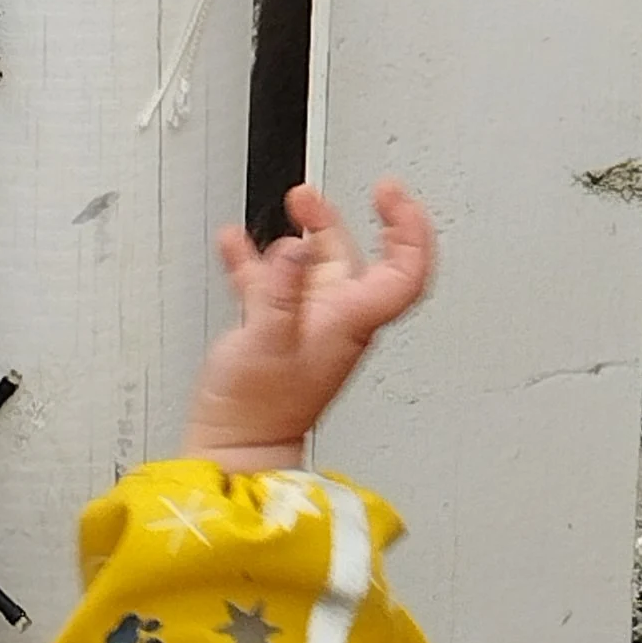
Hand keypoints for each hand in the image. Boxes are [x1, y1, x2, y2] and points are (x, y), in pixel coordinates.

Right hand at [184, 180, 434, 470]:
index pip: (405, 272)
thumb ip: (280, 294)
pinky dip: (256, 259)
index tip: (392, 195)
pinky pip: (271, 282)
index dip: (410, 230)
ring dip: (303, 233)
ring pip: (313, 265)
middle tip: (318, 195)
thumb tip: (296, 249)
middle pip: (353, 258)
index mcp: (350, 320)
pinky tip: (235, 242)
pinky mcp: (273, 329)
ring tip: (288, 204)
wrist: (231, 447)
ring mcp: (306, 322)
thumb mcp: (267, 345)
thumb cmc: (257, 410)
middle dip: (338, 219)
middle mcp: (335, 317)